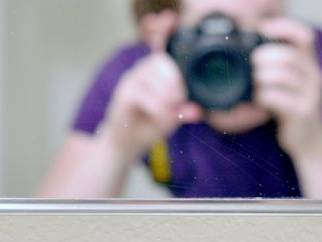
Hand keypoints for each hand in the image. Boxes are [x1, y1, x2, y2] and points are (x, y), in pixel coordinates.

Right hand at [102, 13, 201, 160]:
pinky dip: (158, 109)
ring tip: (171, 112)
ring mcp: (131, 81)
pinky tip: (161, 117)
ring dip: (167, 97)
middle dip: (175, 82)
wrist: (125, 143)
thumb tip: (197, 112)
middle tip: (179, 100)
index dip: (163, 31)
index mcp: (155, 72)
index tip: (169, 18)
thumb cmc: (148, 124)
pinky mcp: (124, 95)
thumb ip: (184, 112)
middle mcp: (142, 70)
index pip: (159, 46)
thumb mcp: (171, 118)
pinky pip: (144, 96)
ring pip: (154, 79)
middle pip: (162, 62)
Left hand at [252, 18, 321, 155]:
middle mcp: (315, 78)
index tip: (263, 30)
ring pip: (283, 75)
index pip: (305, 36)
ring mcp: (311, 96)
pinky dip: (261, 96)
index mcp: (311, 67)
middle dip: (264, 56)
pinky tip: (258, 100)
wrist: (313, 145)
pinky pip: (276, 97)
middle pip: (289, 55)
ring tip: (254, 84)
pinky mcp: (302, 113)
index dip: (284, 28)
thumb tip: (250, 55)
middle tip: (252, 64)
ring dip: (261, 77)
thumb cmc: (295, 113)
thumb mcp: (291, 87)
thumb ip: (279, 69)